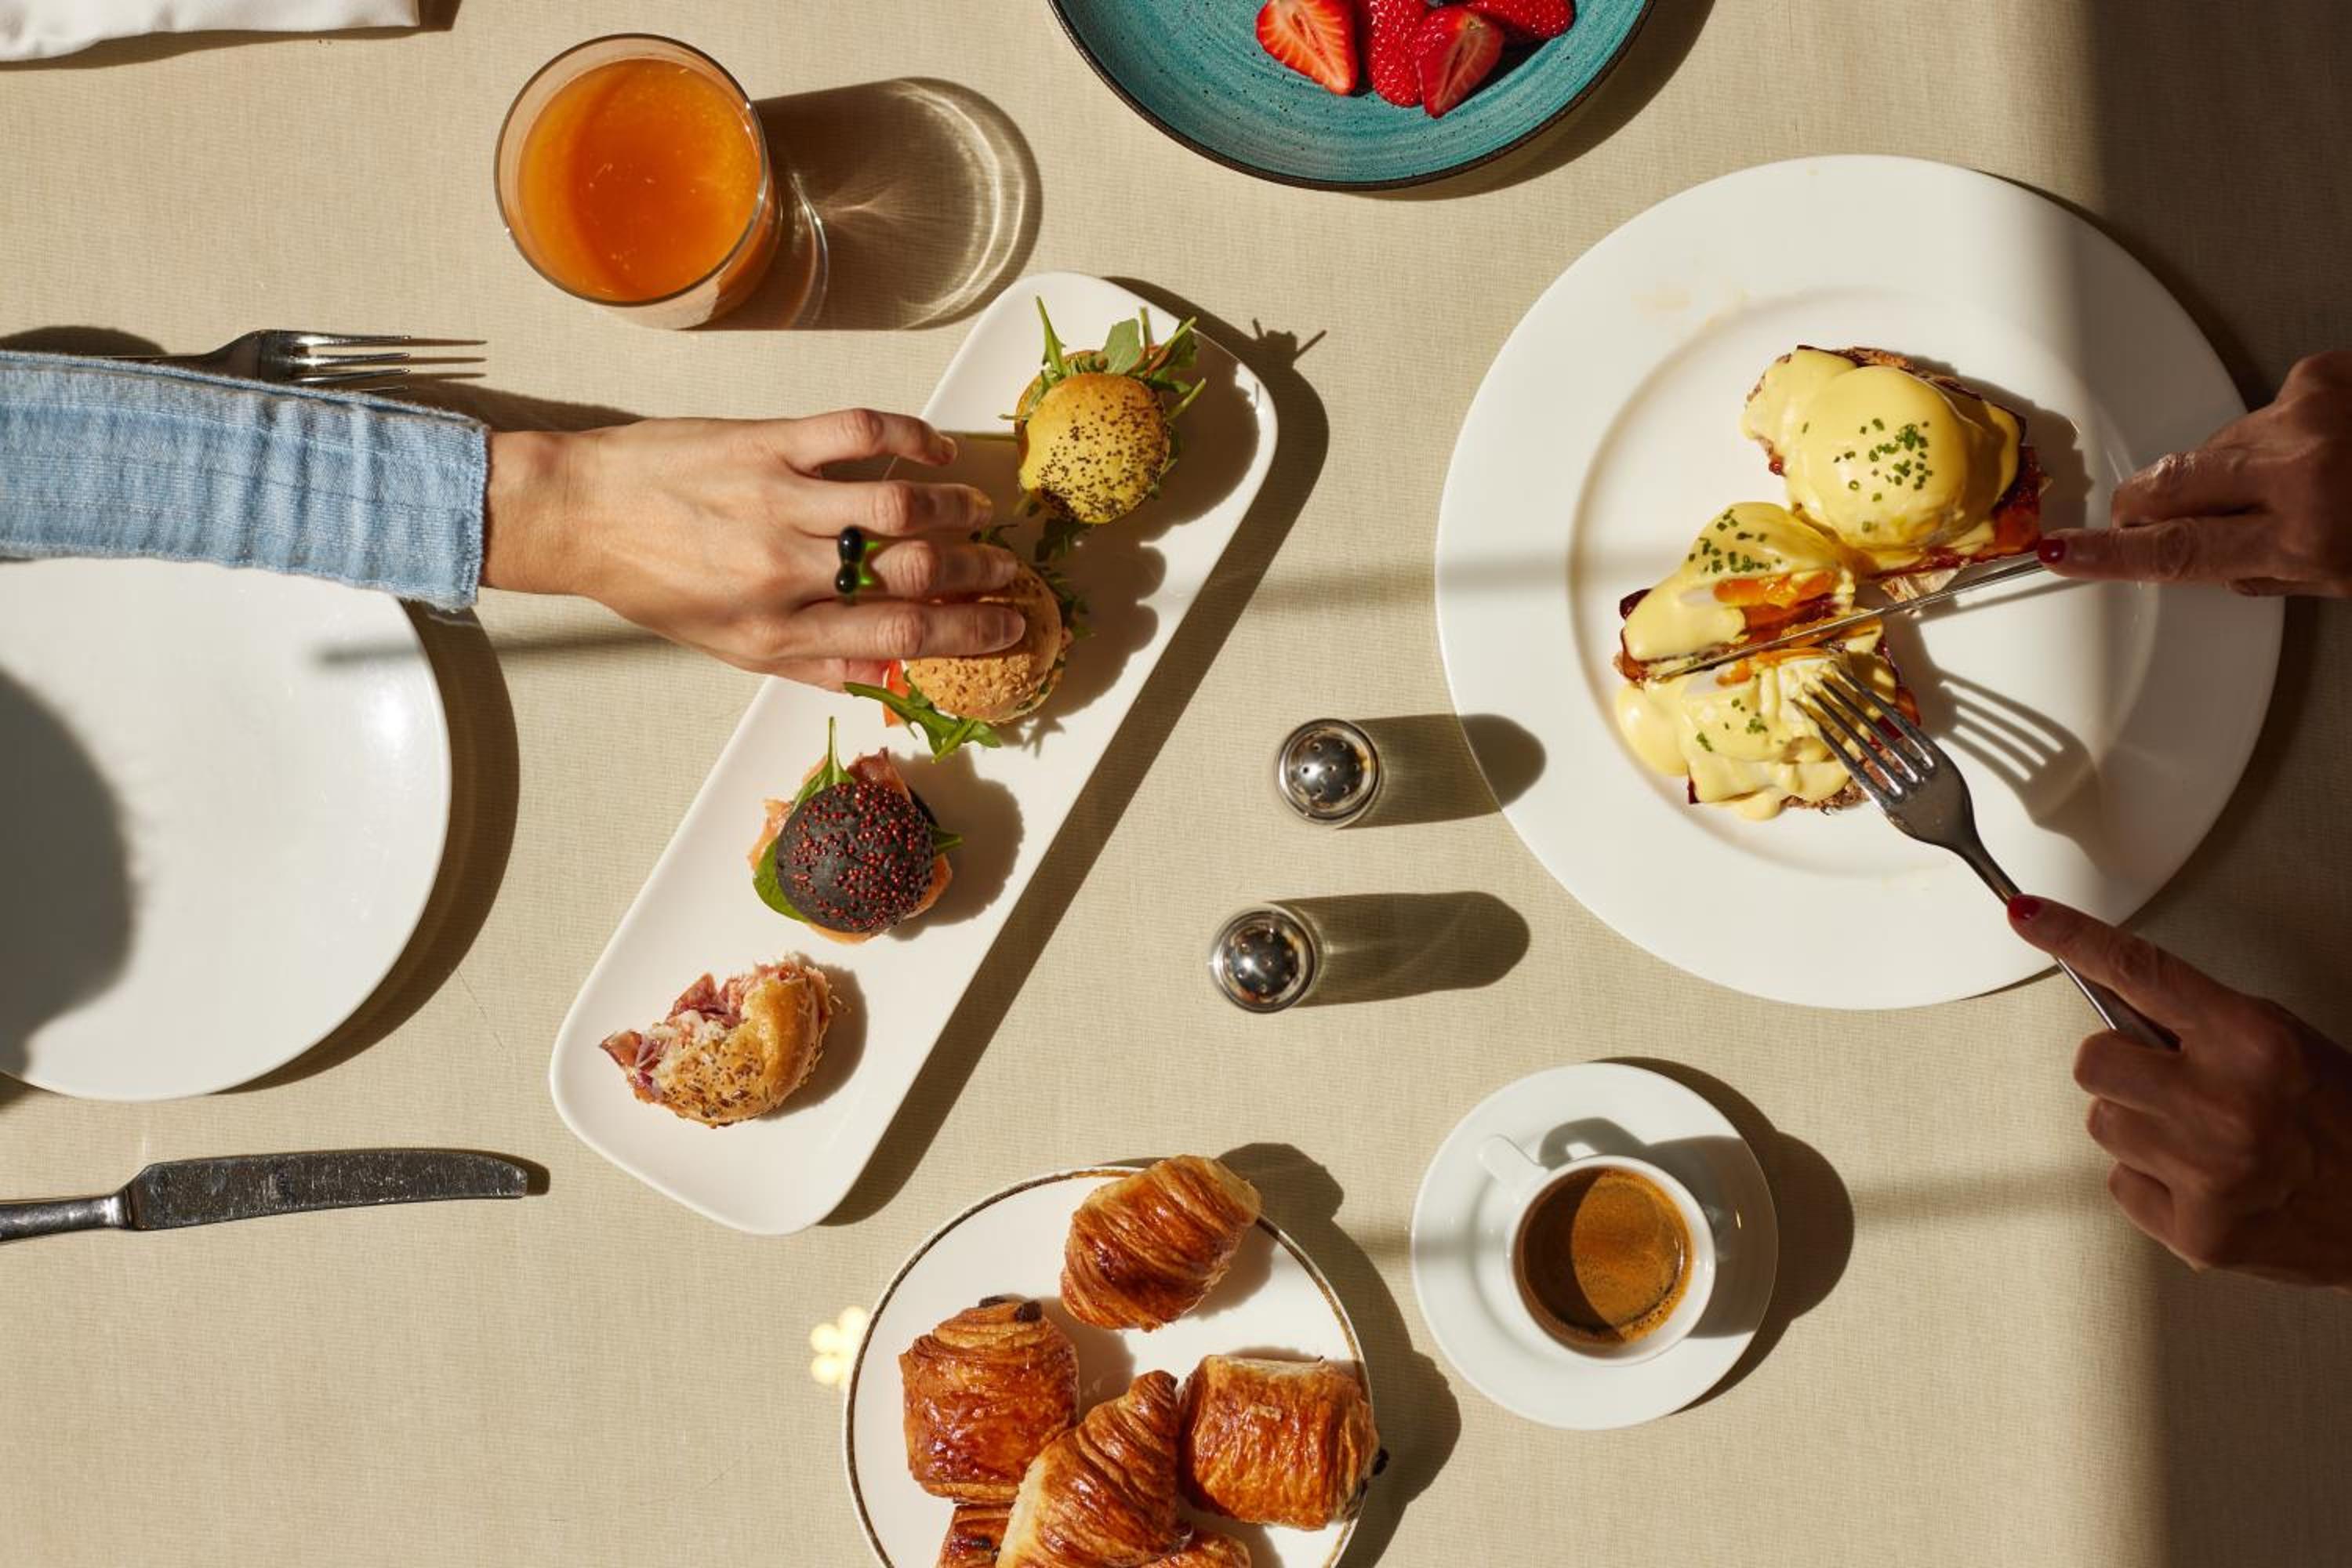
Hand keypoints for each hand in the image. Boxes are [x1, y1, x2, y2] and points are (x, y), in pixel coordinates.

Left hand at [480, 409, 1023, 686]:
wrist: (577, 515)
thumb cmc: (652, 585)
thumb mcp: (731, 646)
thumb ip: (816, 662)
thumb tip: (893, 673)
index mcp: (779, 630)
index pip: (901, 635)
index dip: (970, 632)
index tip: (1010, 625)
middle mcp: (785, 569)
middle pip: (913, 571)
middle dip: (978, 571)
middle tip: (1008, 566)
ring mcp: (777, 500)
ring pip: (898, 502)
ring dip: (954, 506)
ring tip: (977, 508)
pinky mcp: (764, 442)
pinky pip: (856, 432)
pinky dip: (910, 434)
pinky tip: (935, 447)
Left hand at [2007, 895, 2351, 1288]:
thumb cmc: (2343, 1121)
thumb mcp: (2283, 1044)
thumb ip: (2200, 1021)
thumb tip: (2117, 999)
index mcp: (2253, 1044)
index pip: (2138, 971)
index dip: (2071, 936)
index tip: (2026, 915)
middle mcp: (2224, 1107)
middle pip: (2093, 1062)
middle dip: (2124, 1069)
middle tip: (2175, 1084)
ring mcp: (2207, 1173)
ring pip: (2102, 1124)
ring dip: (2141, 1127)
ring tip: (2206, 1139)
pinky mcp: (2197, 1233)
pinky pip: (2120, 1184)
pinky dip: (2154, 1183)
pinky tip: (2206, 1182)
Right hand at [2036, 350, 2351, 596]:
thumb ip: (2279, 569)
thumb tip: (2220, 561)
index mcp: (2307, 536)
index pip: (2175, 551)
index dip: (2110, 553)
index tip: (2063, 550)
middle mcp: (2300, 471)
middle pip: (2173, 487)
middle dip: (2149, 504)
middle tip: (2140, 516)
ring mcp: (2310, 413)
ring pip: (2218, 446)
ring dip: (2233, 468)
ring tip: (2292, 481)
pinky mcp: (2324, 374)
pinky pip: (2270, 406)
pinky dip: (2284, 428)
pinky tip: (2322, 440)